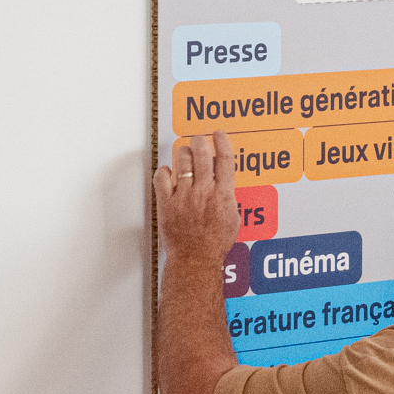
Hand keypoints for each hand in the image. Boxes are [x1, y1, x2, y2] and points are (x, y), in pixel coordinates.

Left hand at [154, 131, 241, 264]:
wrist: (195, 258)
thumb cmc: (214, 243)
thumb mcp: (232, 217)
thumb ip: (228, 196)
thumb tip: (224, 182)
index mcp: (223, 195)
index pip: (225, 159)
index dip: (222, 142)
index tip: (218, 134)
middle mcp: (203, 192)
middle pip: (202, 154)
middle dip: (200, 142)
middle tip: (199, 140)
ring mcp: (184, 196)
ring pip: (182, 161)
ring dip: (184, 153)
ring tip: (185, 154)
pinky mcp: (167, 203)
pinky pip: (161, 177)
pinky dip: (164, 171)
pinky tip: (168, 173)